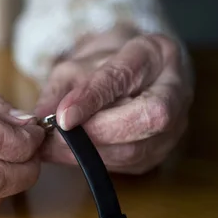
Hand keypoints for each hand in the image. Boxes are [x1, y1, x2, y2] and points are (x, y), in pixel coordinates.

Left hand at [35, 33, 192, 173]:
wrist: (132, 72)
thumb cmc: (104, 65)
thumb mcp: (76, 65)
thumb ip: (60, 90)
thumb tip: (41, 119)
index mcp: (154, 53)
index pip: (124, 77)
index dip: (92, 99)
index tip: (63, 117)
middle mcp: (175, 88)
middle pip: (147, 118)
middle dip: (98, 133)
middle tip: (57, 139)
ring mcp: (176, 123)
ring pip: (139, 149)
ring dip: (90, 154)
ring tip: (55, 149)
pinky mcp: (162, 150)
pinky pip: (130, 164)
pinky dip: (96, 163)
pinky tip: (71, 155)